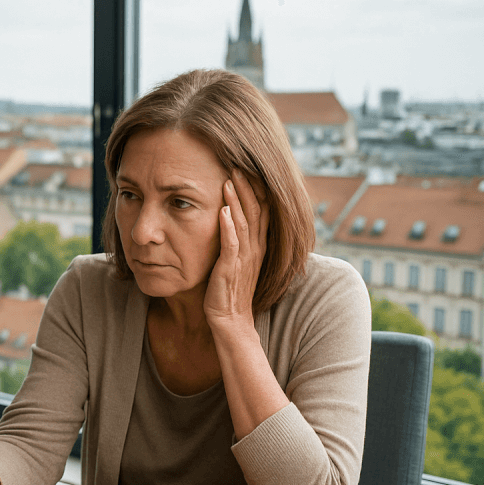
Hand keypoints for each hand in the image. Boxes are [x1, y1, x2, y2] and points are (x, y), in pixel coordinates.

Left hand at [204, 171, 268, 328]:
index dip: (256, 189)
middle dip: (247, 187)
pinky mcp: (230, 269)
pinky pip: (231, 244)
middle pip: (255, 211)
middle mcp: (254, 249)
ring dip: (236, 200)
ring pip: (243, 223)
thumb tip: (230, 218)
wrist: (230, 320)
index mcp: (257, 245)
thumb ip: (237, 240)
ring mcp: (243, 259)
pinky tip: (222, 210)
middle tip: (238, 164)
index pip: (261, 210)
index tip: (248, 168)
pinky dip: (227, 226)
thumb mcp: (236, 261)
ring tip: (229, 179)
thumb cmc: (230, 290)